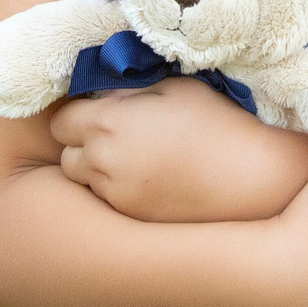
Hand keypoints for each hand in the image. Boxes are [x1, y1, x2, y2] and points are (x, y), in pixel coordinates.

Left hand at [52, 78, 307, 223]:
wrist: (247, 176)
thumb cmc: (213, 122)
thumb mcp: (171, 88)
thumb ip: (127, 89)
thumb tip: (101, 93)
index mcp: (107, 124)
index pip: (60, 122)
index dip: (78, 115)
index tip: (99, 111)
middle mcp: (102, 163)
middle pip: (66, 155)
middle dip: (82, 144)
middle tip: (114, 135)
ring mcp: (116, 195)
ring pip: (85, 182)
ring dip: (96, 169)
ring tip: (131, 158)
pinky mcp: (132, 218)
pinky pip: (108, 201)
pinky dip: (117, 189)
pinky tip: (148, 179)